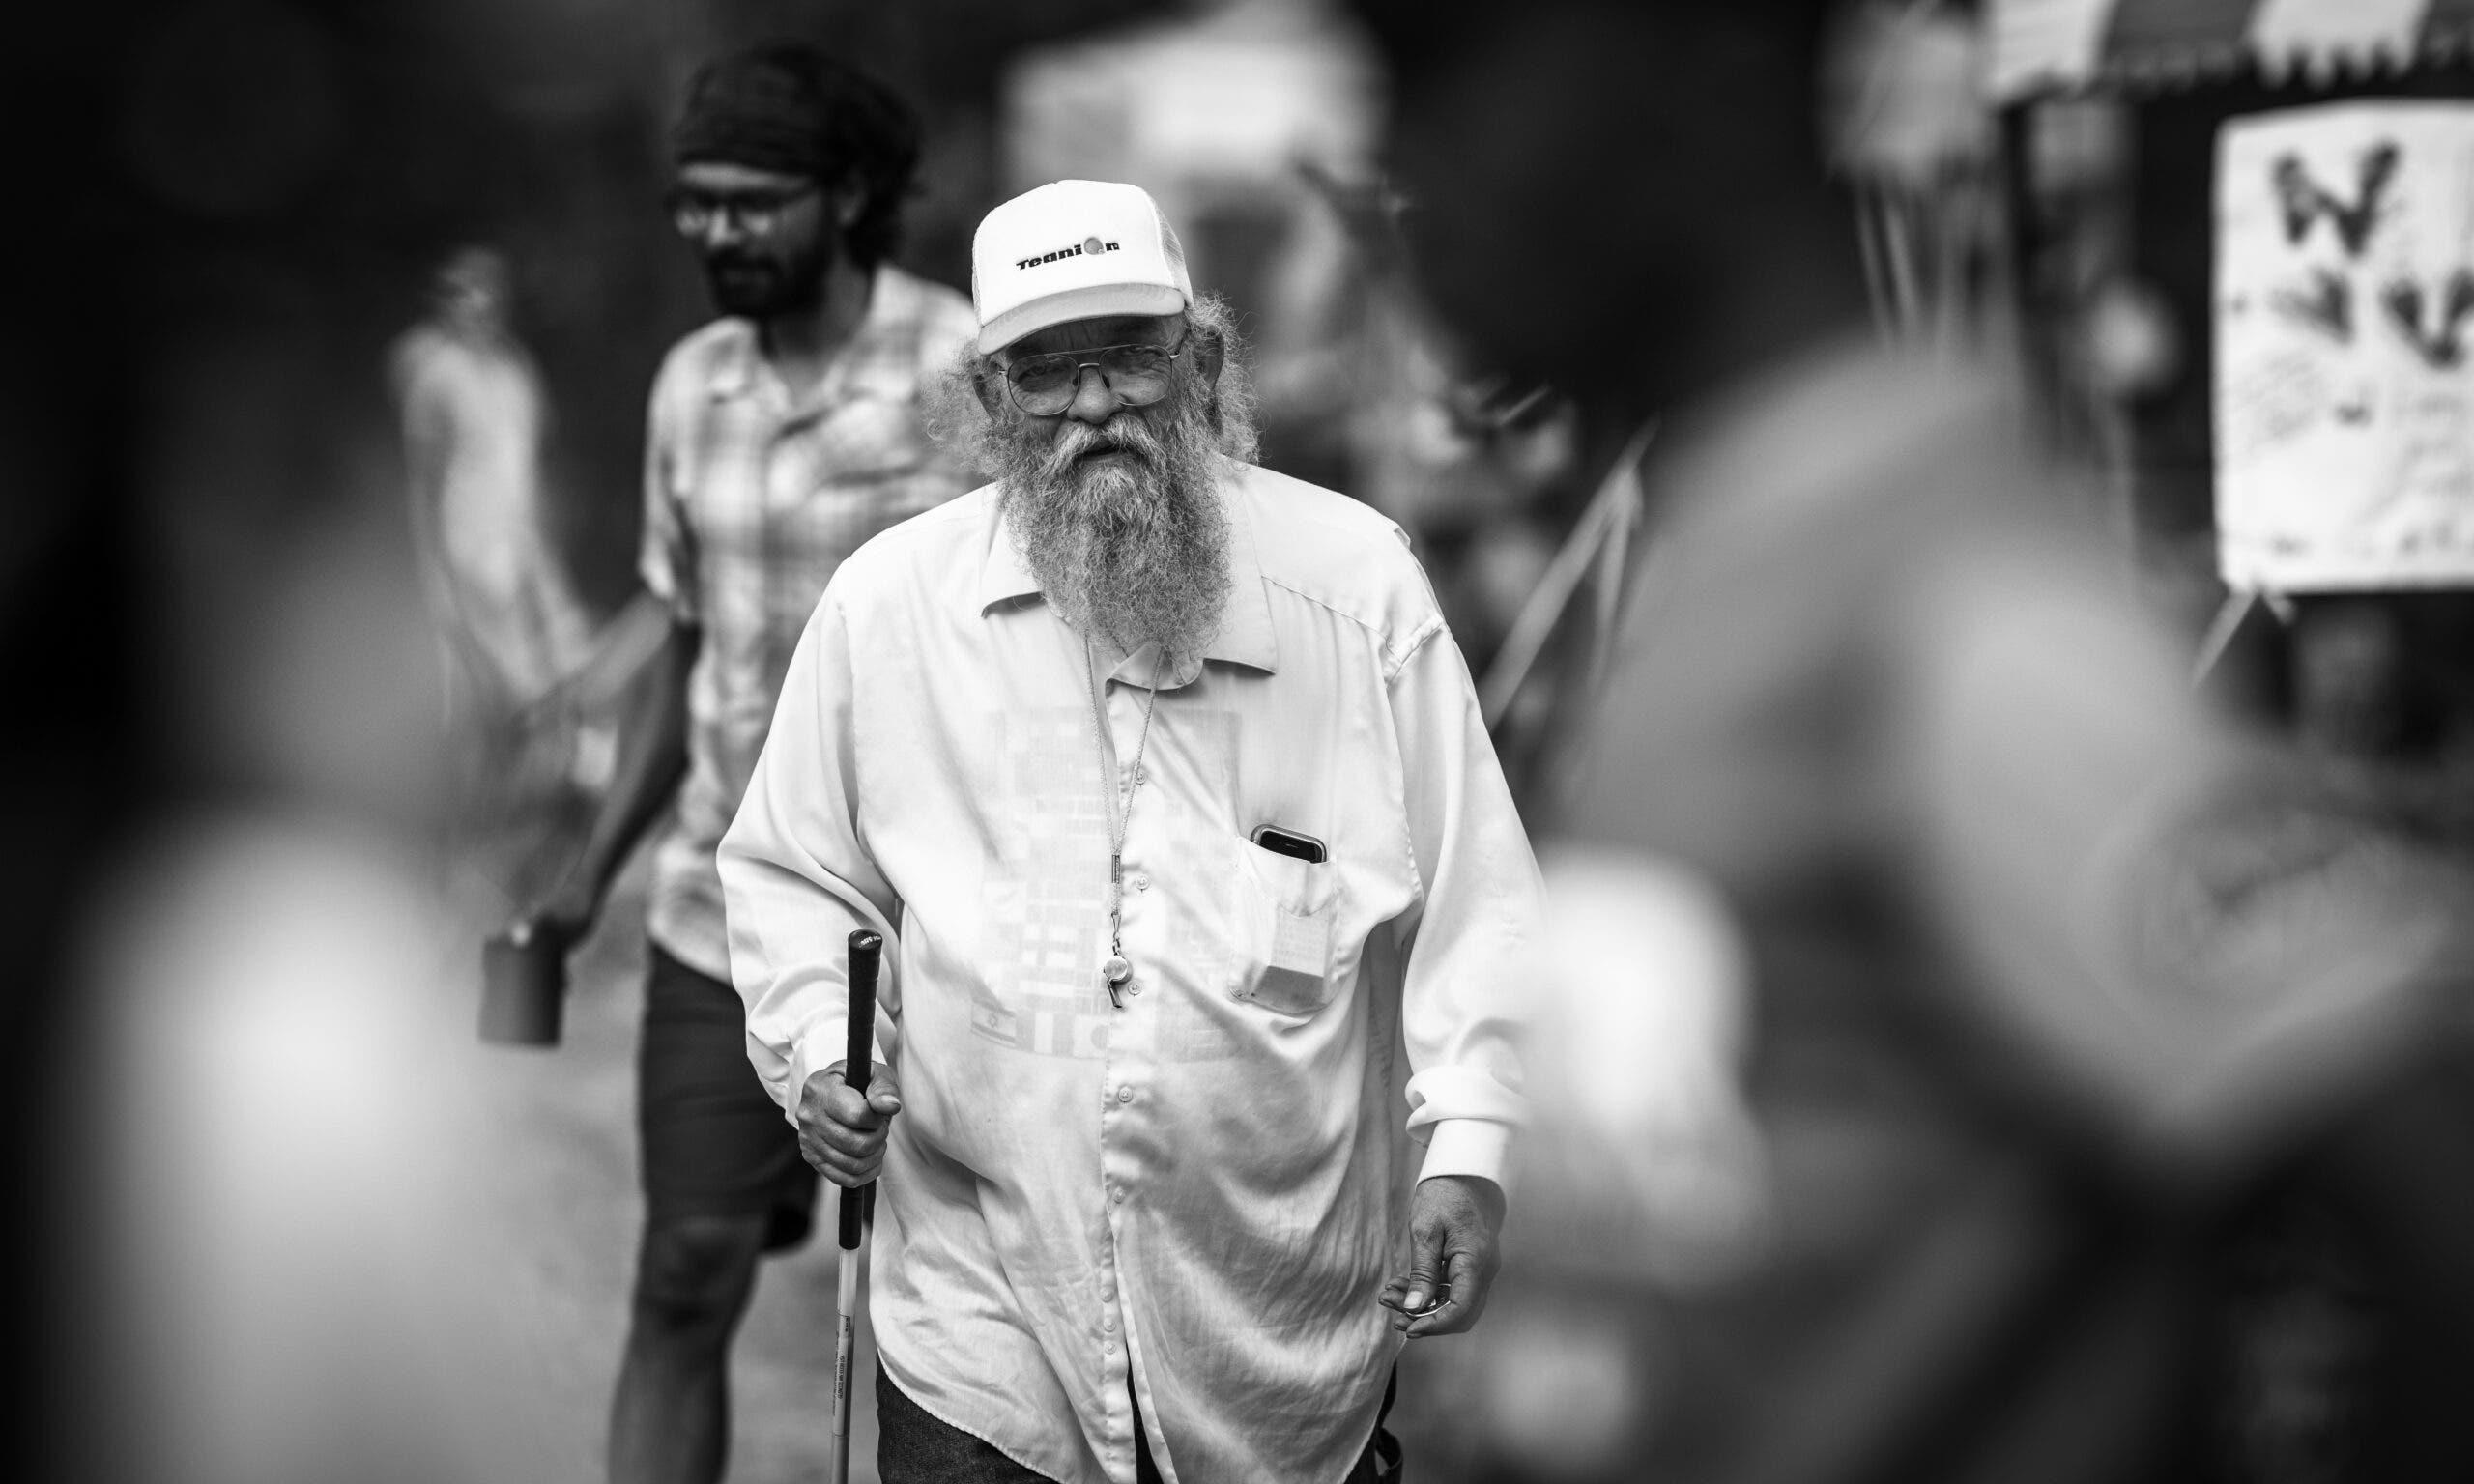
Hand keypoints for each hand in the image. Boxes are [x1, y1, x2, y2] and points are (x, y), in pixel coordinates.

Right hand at [795, 1059, 901, 1187]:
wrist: (833, 1090)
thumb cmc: (857, 1081)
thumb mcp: (874, 1073)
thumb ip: (884, 1087)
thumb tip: (891, 1106)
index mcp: (821, 1088)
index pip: (857, 1116)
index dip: (877, 1119)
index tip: (878, 1112)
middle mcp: (809, 1115)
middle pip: (856, 1144)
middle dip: (878, 1138)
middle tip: (880, 1128)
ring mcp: (808, 1139)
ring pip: (852, 1165)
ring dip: (875, 1156)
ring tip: (877, 1141)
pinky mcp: (811, 1156)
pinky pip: (843, 1178)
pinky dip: (865, 1173)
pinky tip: (872, 1159)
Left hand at [1378, 1174, 1505, 1337]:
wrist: (1462, 1173)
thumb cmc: (1443, 1195)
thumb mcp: (1425, 1232)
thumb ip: (1422, 1273)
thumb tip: (1414, 1308)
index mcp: (1476, 1262)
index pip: (1461, 1310)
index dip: (1435, 1324)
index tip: (1408, 1328)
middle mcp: (1484, 1271)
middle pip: (1460, 1314)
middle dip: (1426, 1319)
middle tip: (1392, 1314)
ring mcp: (1480, 1269)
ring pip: (1455, 1304)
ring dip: (1423, 1306)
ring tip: (1389, 1296)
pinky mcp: (1472, 1266)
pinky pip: (1453, 1290)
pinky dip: (1429, 1292)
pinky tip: (1402, 1287)